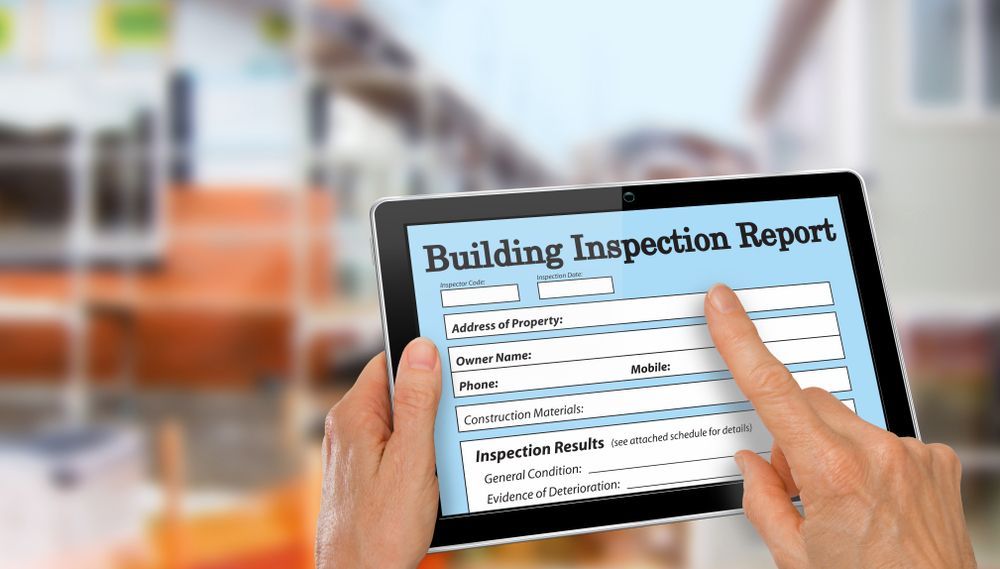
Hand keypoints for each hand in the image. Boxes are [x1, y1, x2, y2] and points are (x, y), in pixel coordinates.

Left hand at [316, 338, 441, 568]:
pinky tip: (431, 482)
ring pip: (402, 425)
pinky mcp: (363, 476)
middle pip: (399, 394)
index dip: (423, 364)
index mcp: (354, 416)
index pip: (390, 362)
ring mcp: (354, 454)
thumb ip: (417, 401)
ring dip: (428, 438)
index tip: (452, 372)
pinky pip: (398, 451)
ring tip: (438, 466)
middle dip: (431, 408)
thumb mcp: (411, 458)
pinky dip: (419, 459)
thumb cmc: (381, 530)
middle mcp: (348, 430)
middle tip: (449, 432)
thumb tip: (421, 349)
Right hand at [705, 284, 976, 568]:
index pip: (772, 391)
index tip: (723, 305)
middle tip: (794, 487)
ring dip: (830, 449)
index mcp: (832, 475)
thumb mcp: (795, 559)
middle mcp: (878, 454)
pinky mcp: (938, 461)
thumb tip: (751, 465)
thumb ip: (762, 502)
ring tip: (842, 505)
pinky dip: (869, 462)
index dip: (741, 341)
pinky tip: (874, 503)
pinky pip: (885, 439)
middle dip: (790, 432)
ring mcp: (913, 455)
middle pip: (808, 403)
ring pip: (845, 421)